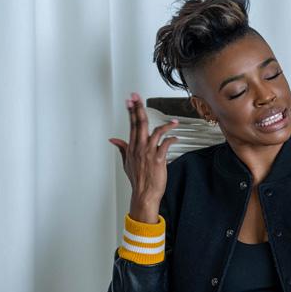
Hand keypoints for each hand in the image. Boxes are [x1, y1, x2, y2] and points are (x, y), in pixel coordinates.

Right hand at [108, 91, 179, 206]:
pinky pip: (166, 144)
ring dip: (166, 124)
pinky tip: (176, 138)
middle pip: (139, 123)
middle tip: (138, 97)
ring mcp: (148, 153)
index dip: (131, 111)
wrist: (144, 194)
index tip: (131, 100)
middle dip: (139, 107)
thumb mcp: (126, 163)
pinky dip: (172, 139)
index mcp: (132, 148)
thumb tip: (113, 140)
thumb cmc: (138, 180)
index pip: (131, 125)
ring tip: (174, 122)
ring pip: (155, 131)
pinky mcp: (158, 159)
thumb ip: (122, 148)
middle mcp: (139, 148)